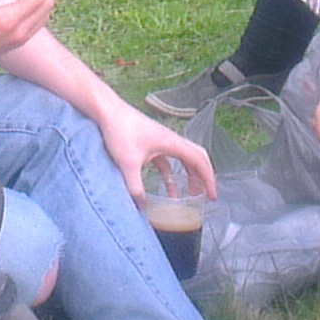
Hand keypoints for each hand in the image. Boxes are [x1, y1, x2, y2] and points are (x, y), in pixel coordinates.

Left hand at [93, 103, 216, 204]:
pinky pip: (167, 161)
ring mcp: (160, 141)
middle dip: (203, 178)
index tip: (213, 196)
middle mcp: (170, 140)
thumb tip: (143, 208)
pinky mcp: (150, 143)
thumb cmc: (119, 130)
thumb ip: (135, 187)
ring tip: (190, 195)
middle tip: (206, 196)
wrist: (106, 111)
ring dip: (188, 176)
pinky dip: (171, 175)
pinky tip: (167, 188)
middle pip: (196, 158)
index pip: (199, 161)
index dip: (209, 179)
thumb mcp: (128, 163)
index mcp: (172, 143)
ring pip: (182, 159)